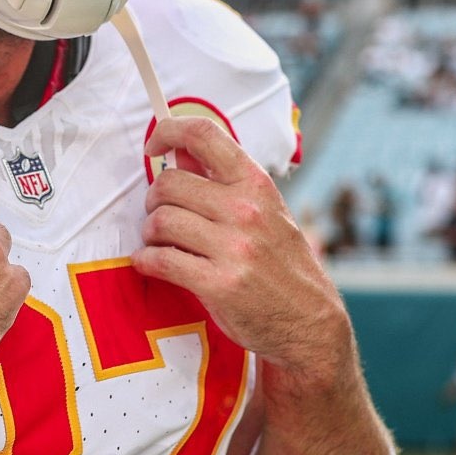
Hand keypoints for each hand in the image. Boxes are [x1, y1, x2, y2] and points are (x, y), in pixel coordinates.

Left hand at [134, 115, 342, 377]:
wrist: (309, 321)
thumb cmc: (282, 264)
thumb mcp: (264, 212)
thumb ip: (221, 182)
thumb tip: (178, 153)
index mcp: (256, 184)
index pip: (203, 134)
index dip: (168, 133)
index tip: (154, 147)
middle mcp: (245, 210)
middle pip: (169, 184)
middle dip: (154, 200)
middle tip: (160, 215)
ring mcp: (233, 248)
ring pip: (160, 221)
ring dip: (150, 233)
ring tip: (159, 242)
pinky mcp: (218, 284)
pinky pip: (161, 260)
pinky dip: (146, 260)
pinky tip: (150, 262)